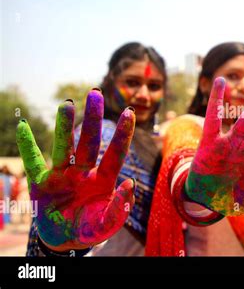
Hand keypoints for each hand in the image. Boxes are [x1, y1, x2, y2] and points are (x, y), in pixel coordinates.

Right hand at [16, 89, 135, 250]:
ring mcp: (62, 175)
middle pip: (89, 142)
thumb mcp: (108, 224)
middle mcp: (84, 172)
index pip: (115, 154)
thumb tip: (130, 183)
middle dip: (92, 119)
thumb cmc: (91, 228)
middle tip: (96, 93)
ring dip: (64, 126)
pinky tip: (23, 126)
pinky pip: (33, 162)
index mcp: (103, 180)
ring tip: (66, 105)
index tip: (129, 112)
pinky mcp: (41, 183)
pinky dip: (27, 146)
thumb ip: (120, 207)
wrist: (65, 240)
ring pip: (64, 147)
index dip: (122, 135)